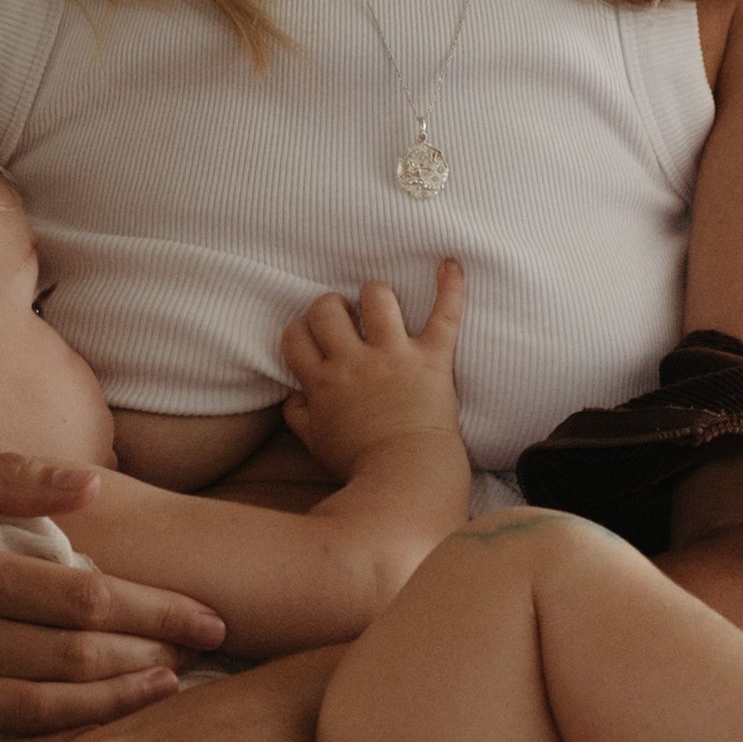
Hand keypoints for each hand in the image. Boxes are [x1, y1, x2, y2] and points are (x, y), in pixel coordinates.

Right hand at [0, 451, 226, 741]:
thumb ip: (4, 476)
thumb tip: (94, 484)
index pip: (81, 594)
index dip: (155, 607)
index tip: (206, 614)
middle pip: (75, 655)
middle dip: (153, 656)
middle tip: (205, 655)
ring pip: (45, 713)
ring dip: (117, 706)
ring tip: (169, 693)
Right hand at [279, 262, 464, 479]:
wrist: (407, 477)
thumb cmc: (361, 464)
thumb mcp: (315, 443)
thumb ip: (297, 414)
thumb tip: (292, 393)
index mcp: (323, 383)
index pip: (296, 335)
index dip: (301, 330)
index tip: (315, 338)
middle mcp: (354, 362)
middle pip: (327, 308)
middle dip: (333, 307)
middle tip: (346, 320)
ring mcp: (394, 356)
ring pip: (377, 297)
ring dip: (376, 295)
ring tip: (380, 305)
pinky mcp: (432, 358)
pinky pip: (445, 314)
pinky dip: (450, 287)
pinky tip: (450, 264)